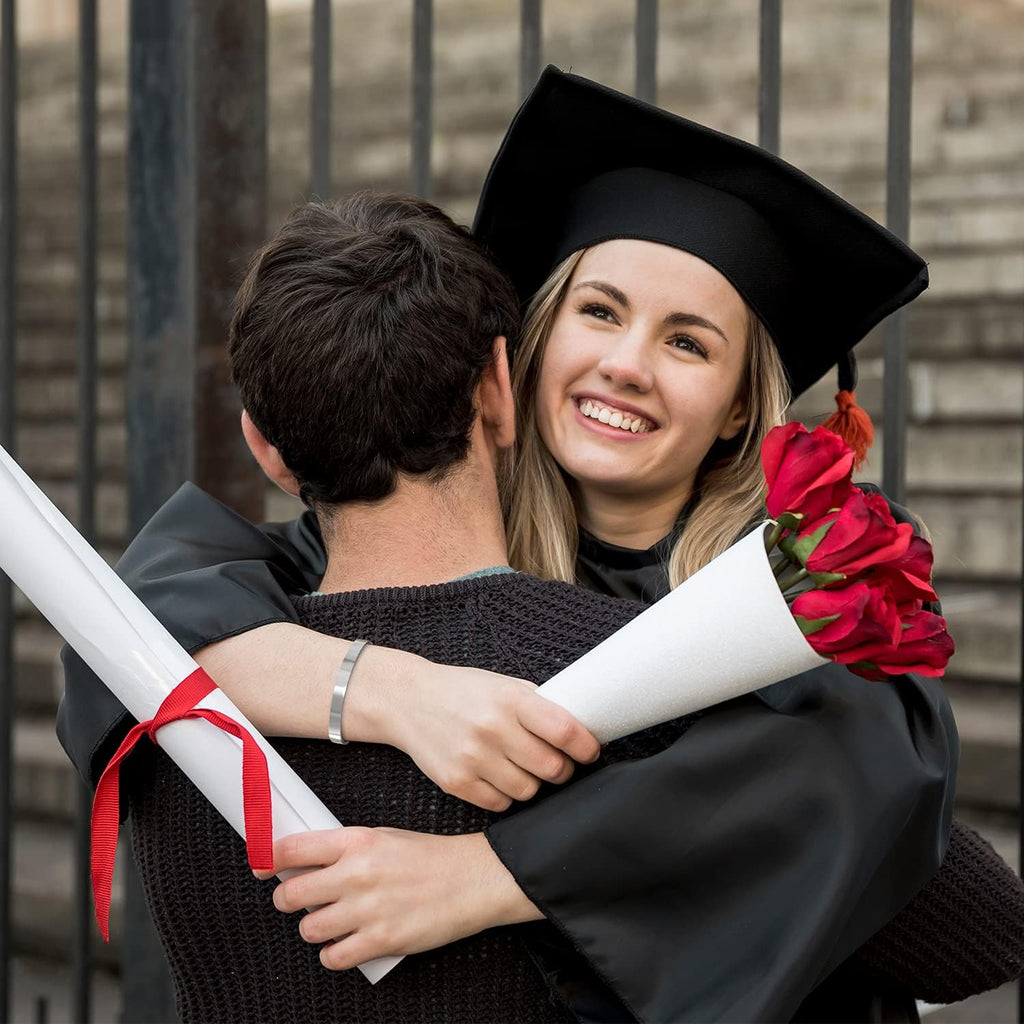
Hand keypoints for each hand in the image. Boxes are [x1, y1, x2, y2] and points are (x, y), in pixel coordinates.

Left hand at [259, 827, 541, 969]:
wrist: (473, 879)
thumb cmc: (430, 858)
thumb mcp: (384, 837)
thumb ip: (344, 850)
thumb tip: (303, 863)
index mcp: (357, 840)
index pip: (293, 848)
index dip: (268, 859)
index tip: (261, 866)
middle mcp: (357, 873)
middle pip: (291, 895)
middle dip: (288, 900)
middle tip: (296, 900)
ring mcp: (368, 909)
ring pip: (308, 929)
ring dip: (314, 928)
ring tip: (331, 922)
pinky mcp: (381, 940)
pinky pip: (333, 957)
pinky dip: (333, 954)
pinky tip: (344, 943)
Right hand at [354, 653, 600, 811]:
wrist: (407, 700)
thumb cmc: (462, 691)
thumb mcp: (502, 684)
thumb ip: (537, 704)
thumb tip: (578, 727)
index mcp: (511, 699)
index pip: (565, 732)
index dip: (586, 747)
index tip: (590, 751)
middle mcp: (492, 728)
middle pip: (552, 768)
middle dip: (562, 769)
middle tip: (556, 762)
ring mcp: (472, 758)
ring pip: (528, 791)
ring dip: (532, 783)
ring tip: (521, 767)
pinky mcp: (456, 782)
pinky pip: (499, 804)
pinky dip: (505, 795)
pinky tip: (497, 775)